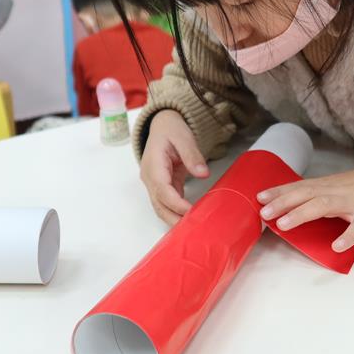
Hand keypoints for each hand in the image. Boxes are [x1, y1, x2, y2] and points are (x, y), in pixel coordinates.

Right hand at [139, 110, 209, 224]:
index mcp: (153, 165)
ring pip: (162, 207)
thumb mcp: (183, 136)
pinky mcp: (163, 186)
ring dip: (175, 219)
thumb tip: (203, 174)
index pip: (163, 190)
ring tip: (193, 229)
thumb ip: (192, 154)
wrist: (162, 124)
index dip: (176, 204)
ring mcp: (154, 184)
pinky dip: (178, 212)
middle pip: (159, 204)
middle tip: (193, 230)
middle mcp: (150, 178)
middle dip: (174, 219)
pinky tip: (191, 219)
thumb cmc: (171, 129)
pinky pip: (168, 203)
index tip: (192, 212)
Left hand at [256, 160, 353, 251]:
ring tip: (283, 224)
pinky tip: (336, 246)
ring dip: (302, 214)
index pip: (300, 186)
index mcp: (330, 185)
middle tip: (263, 213)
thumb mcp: (342, 187)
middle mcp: (338, 191)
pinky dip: (347, 236)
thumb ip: (322, 195)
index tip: (259, 197)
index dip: (279, 191)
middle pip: (306, 194)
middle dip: (283, 202)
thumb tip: (296, 206)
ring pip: (325, 206)